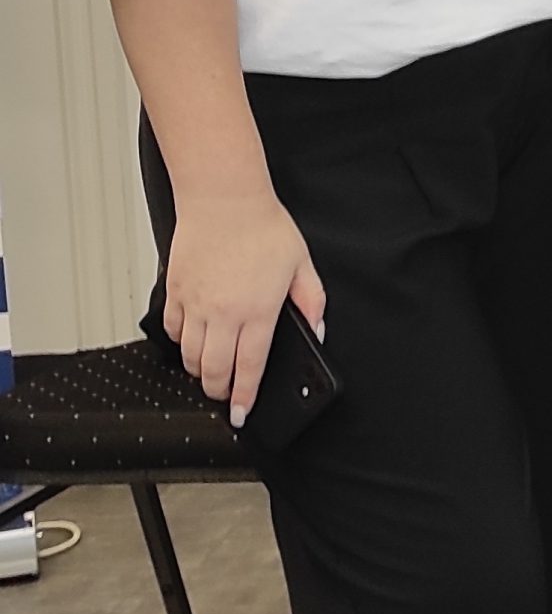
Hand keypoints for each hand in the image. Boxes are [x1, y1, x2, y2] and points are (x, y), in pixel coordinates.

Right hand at [161, 185, 324, 429]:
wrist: (225, 200)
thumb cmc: (264, 228)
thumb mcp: (303, 265)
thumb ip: (312, 301)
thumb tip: (317, 330)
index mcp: (258, 311)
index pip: (250, 368)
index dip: (245, 397)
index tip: (242, 413)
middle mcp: (223, 313)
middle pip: (213, 371)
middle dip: (219, 391)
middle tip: (225, 394)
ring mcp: (195, 304)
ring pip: (189, 356)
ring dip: (199, 370)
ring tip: (210, 369)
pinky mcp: (175, 292)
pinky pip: (172, 330)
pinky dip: (180, 342)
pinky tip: (192, 338)